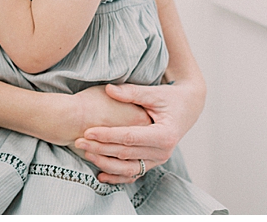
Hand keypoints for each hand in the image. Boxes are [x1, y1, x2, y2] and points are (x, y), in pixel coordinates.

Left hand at [74, 81, 203, 183]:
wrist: (188, 109)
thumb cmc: (170, 99)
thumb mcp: (154, 93)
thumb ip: (131, 92)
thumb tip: (109, 89)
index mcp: (164, 134)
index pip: (130, 137)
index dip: (107, 135)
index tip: (87, 131)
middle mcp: (163, 152)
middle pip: (126, 153)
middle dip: (100, 148)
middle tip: (78, 142)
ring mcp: (158, 160)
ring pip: (128, 168)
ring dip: (105, 163)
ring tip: (85, 155)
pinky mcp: (153, 163)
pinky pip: (133, 174)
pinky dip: (117, 176)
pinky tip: (100, 175)